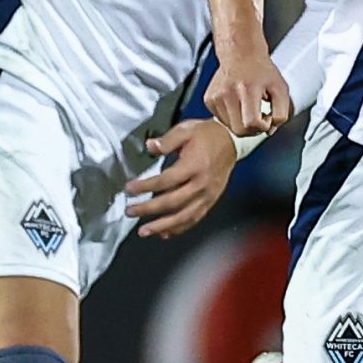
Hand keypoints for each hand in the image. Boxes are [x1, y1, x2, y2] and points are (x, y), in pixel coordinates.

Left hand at [126, 118, 237, 237]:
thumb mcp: (186, 129)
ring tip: (144, 231)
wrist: (233, 140)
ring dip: (162, 225)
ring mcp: (208, 195)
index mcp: (195, 165)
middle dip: (148, 209)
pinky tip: (165, 233)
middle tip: (130, 211)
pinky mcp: (211, 200)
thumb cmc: (208, 134)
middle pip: (172, 202)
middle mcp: (202, 183)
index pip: (166, 180)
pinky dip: (179, 227)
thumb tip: (149, 147)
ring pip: (184, 216)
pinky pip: (194, 218)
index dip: (146, 186)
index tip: (129, 189)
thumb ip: (167, 140)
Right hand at [205, 51, 291, 137]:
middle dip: (253, 129)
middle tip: (260, 117)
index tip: (267, 117)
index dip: (263, 126)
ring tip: (249, 108)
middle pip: (239, 130)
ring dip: (242, 123)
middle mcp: (228, 93)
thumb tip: (270, 130)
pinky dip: (233, 117)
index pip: (251, 123)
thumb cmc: (261, 70)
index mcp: (247, 89)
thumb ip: (281, 112)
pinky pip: (222, 120)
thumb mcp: (281, 88)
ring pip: (230, 127)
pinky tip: (239, 104)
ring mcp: (216, 97)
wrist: (240, 53)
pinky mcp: (209, 100)